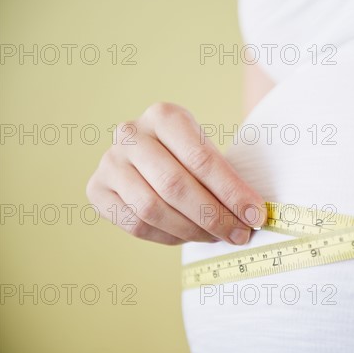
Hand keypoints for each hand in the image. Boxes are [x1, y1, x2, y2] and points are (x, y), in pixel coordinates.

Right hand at [86, 103, 265, 244]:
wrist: (150, 155)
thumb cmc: (188, 155)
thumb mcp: (208, 152)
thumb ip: (227, 179)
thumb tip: (254, 214)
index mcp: (164, 116)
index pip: (201, 159)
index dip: (231, 192)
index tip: (256, 214)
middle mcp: (130, 134)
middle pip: (175, 186)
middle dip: (214, 216)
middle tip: (240, 234)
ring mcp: (109, 162)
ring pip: (152, 209)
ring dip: (192, 230)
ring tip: (217, 236)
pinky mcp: (97, 190)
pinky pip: (135, 224)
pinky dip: (168, 237)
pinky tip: (189, 236)